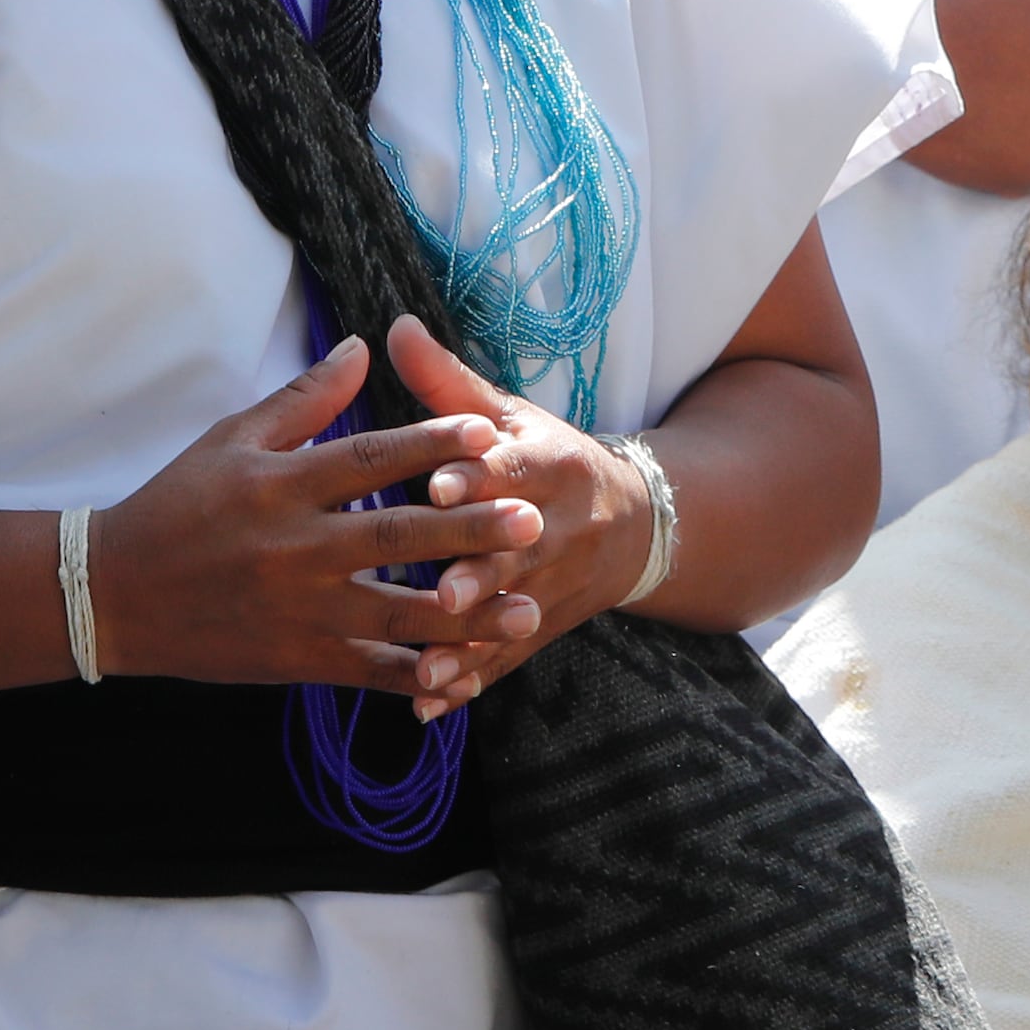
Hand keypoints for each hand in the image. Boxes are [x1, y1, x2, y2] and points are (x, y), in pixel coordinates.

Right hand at [86, 340, 542, 696]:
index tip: (488, 434)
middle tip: (532, 519)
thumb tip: (365, 346)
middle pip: (394, 536)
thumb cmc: (175, 505)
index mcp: (280, 485)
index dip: (431, 445)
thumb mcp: (231, 438)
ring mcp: (297, 610)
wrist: (113, 595)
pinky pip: (367, 670)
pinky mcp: (295, 659)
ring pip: (396, 613)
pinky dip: (417, 674)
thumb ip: (305, 399)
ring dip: (468, 613)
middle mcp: (294, 548)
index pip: (368, 458)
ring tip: (530, 608)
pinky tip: (467, 673)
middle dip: (468, 529)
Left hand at [387, 319, 652, 717]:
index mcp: (547, 465)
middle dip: (479, 573)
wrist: (634, 525)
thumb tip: (394, 326)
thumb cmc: (548, 459)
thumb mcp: (512, 414)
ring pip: (511, 615)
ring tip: (425, 666)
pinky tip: (427, 704)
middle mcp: (557, 528)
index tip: (436, 487)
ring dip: (470, 643)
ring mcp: (552, 585)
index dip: (477, 479)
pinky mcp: (542, 625)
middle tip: (439, 591)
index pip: (511, 470)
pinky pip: (506, 659)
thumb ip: (450, 384)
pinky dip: (470, 682)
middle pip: (516, 553)